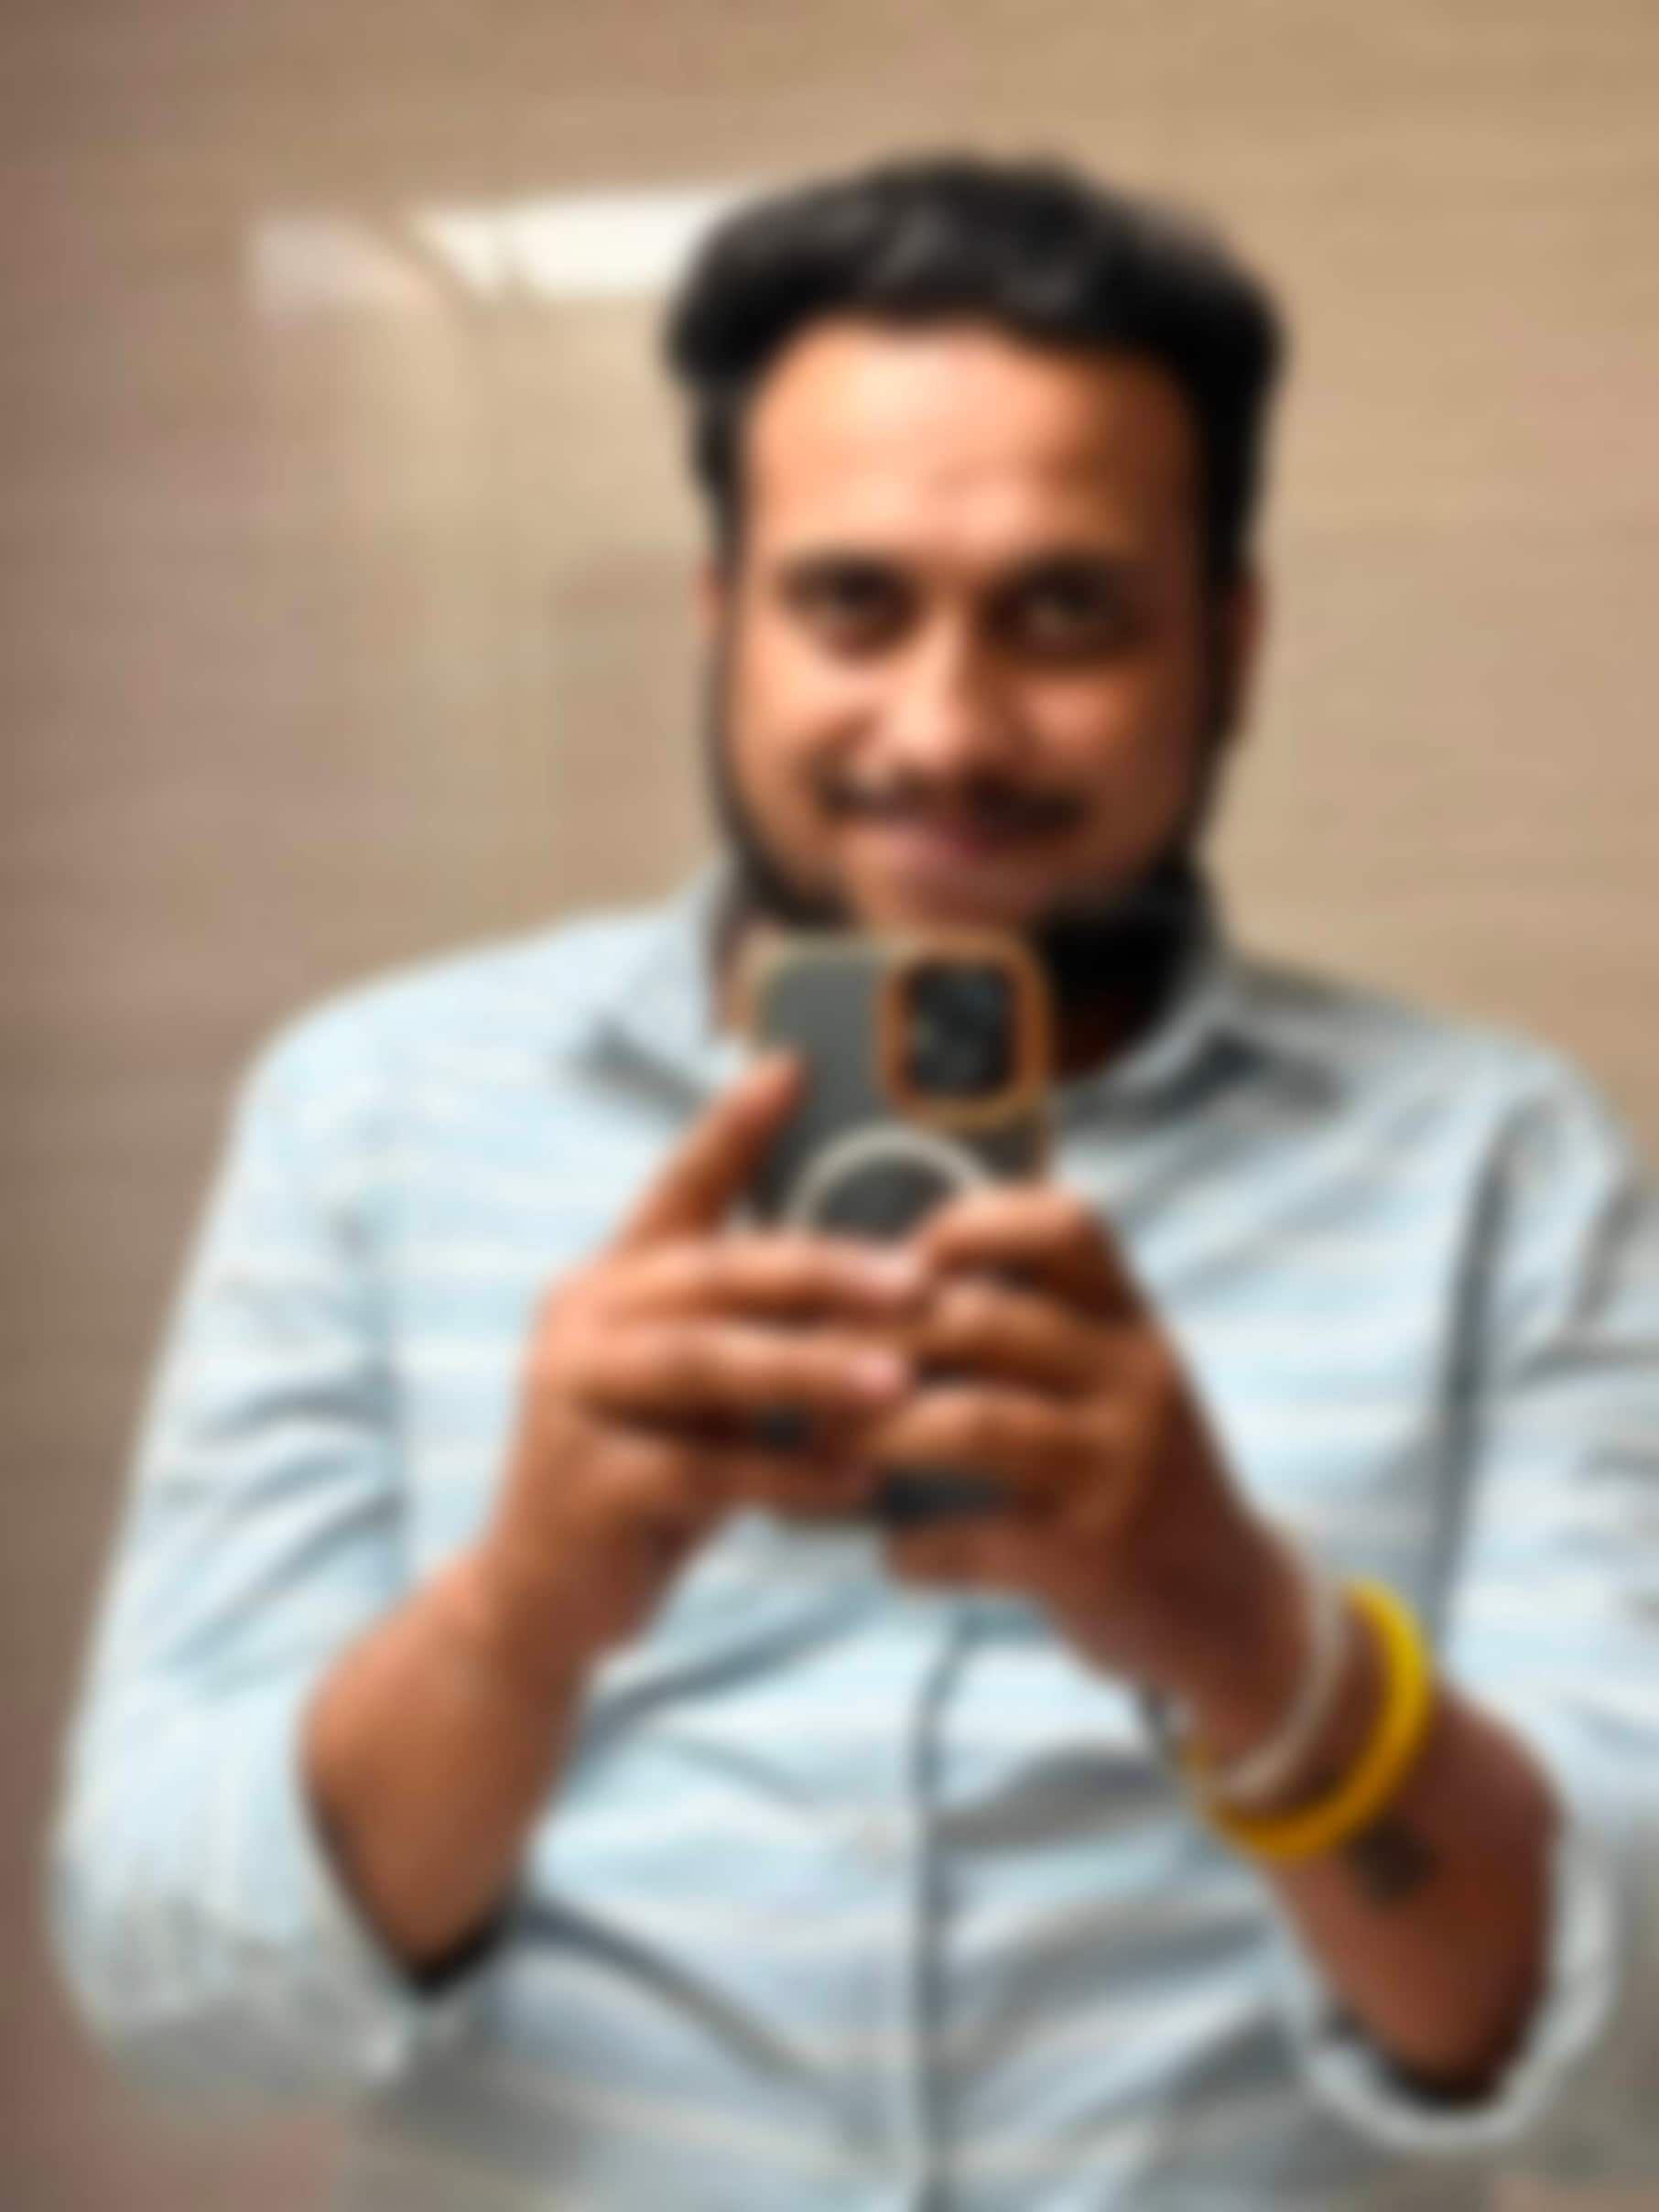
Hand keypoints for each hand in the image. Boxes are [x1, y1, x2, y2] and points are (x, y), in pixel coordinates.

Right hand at [470, 1055, 929, 1690]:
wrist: (541, 1600)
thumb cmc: (648, 1475)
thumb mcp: (693, 1390)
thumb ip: (746, 1331)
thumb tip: (882, 1278)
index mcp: (612, 1283)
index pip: (679, 1188)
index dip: (733, 1128)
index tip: (795, 1067)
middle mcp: (581, 1320)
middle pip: (713, 1275)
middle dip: (822, 1272)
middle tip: (916, 1281)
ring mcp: (573, 1398)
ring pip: (708, 1366)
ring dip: (812, 1372)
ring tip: (902, 1381)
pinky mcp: (584, 1484)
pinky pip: (706, 1472)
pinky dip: (788, 1478)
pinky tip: (858, 1483)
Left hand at [865, 1184, 1303, 1728]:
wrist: (1226, 1608)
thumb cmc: (1129, 1474)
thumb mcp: (1111, 1380)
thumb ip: (1036, 1325)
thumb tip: (883, 1275)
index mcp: (1131, 1321)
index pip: (1062, 1224)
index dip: (963, 1226)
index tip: (890, 1267)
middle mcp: (1135, 1377)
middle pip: (984, 1319)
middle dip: (872, 1340)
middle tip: (803, 1368)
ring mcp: (1120, 1464)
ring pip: (971, 1422)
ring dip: (874, 1433)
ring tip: (824, 1448)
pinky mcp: (1097, 1553)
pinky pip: (978, 1537)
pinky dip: (914, 1548)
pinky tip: (890, 1554)